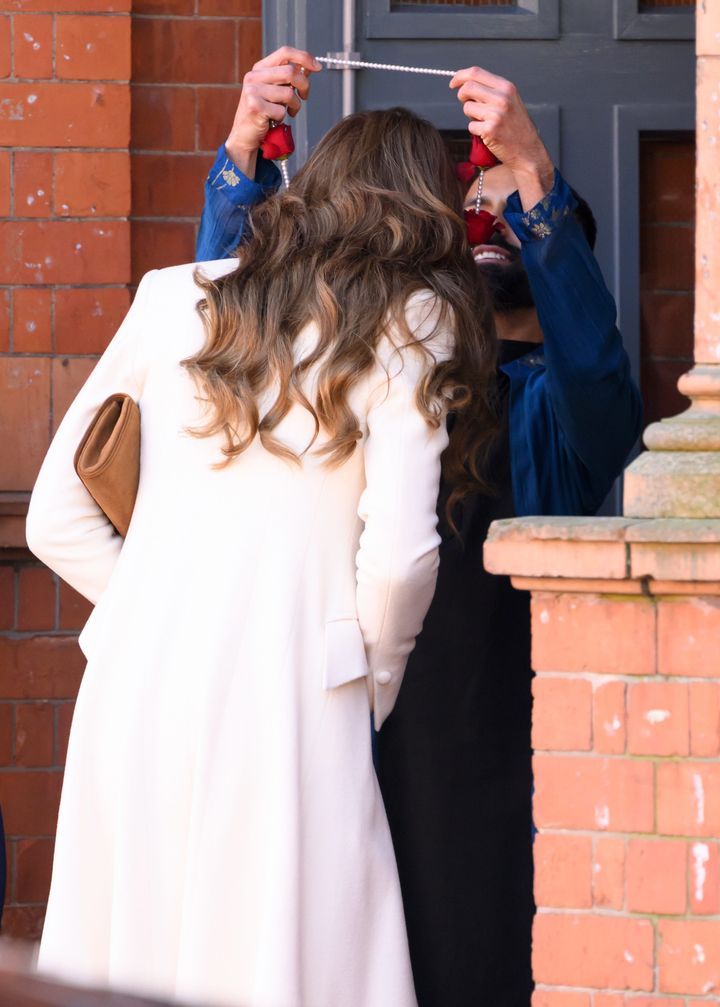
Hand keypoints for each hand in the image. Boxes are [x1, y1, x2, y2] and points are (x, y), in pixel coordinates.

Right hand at [226, 46, 320, 177]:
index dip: (304, 57)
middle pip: (290, 71)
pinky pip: (281, 110)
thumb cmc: (262, 112)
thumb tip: (308, 67)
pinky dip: (283, 117)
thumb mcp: (275, 90)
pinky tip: (275, 119)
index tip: (316, 67)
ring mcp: (253, 91)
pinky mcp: (255, 107)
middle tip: (304, 96)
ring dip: (295, 105)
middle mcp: (254, 77)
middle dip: (304, 85)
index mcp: (260, 68)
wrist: (245, 135)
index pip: (285, 52)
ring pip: (288, 93)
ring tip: (290, 111)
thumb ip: (288, 78)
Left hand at [450, 66, 554, 207]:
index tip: (453, 83)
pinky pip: (471, 126)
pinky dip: (476, 131)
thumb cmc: (517, 126)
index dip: (460, 76)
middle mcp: (502, 98)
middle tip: (466, 103)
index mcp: (506, 87)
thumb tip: (466, 84)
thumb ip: (491, 90)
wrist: (527, 150)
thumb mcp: (510, 100)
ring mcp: (496, 114)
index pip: (476, 73)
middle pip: (468, 88)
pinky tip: (488, 133)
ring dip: (471, 116)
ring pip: (467, 108)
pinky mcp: (490, 130)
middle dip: (462, 96)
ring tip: (485, 121)